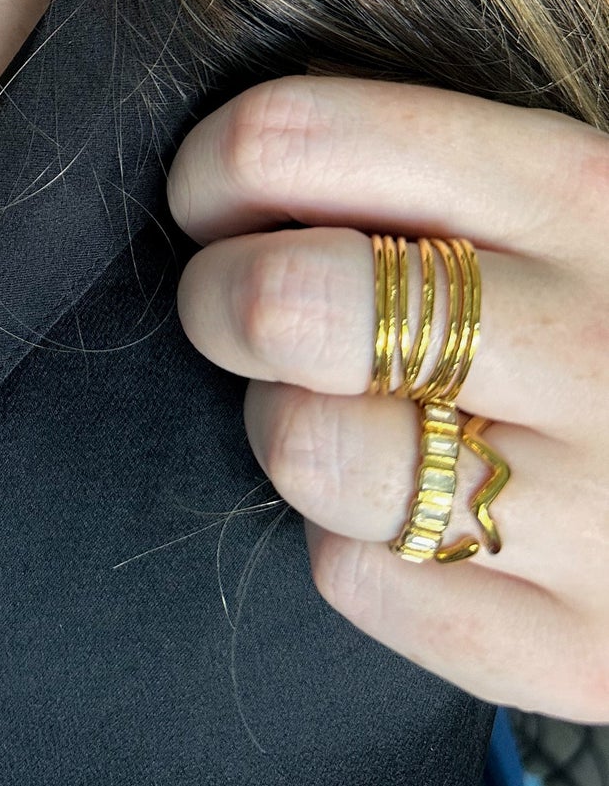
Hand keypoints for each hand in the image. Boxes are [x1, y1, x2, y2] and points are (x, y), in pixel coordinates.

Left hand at [166, 73, 608, 720]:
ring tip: (353, 415)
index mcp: (576, 190)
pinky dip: (358, 545)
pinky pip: (355, 576)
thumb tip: (239, 163)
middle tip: (244, 313)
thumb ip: (422, 170)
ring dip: (292, 428)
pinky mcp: (573, 646)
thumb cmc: (607, 322)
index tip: (217, 205)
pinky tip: (419, 513)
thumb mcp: (561, 205)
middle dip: (221, 300)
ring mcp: (593, 503)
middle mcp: (590, 339)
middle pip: (283, 300)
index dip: (215, 171)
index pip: (298, 140)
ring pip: (305, 447)